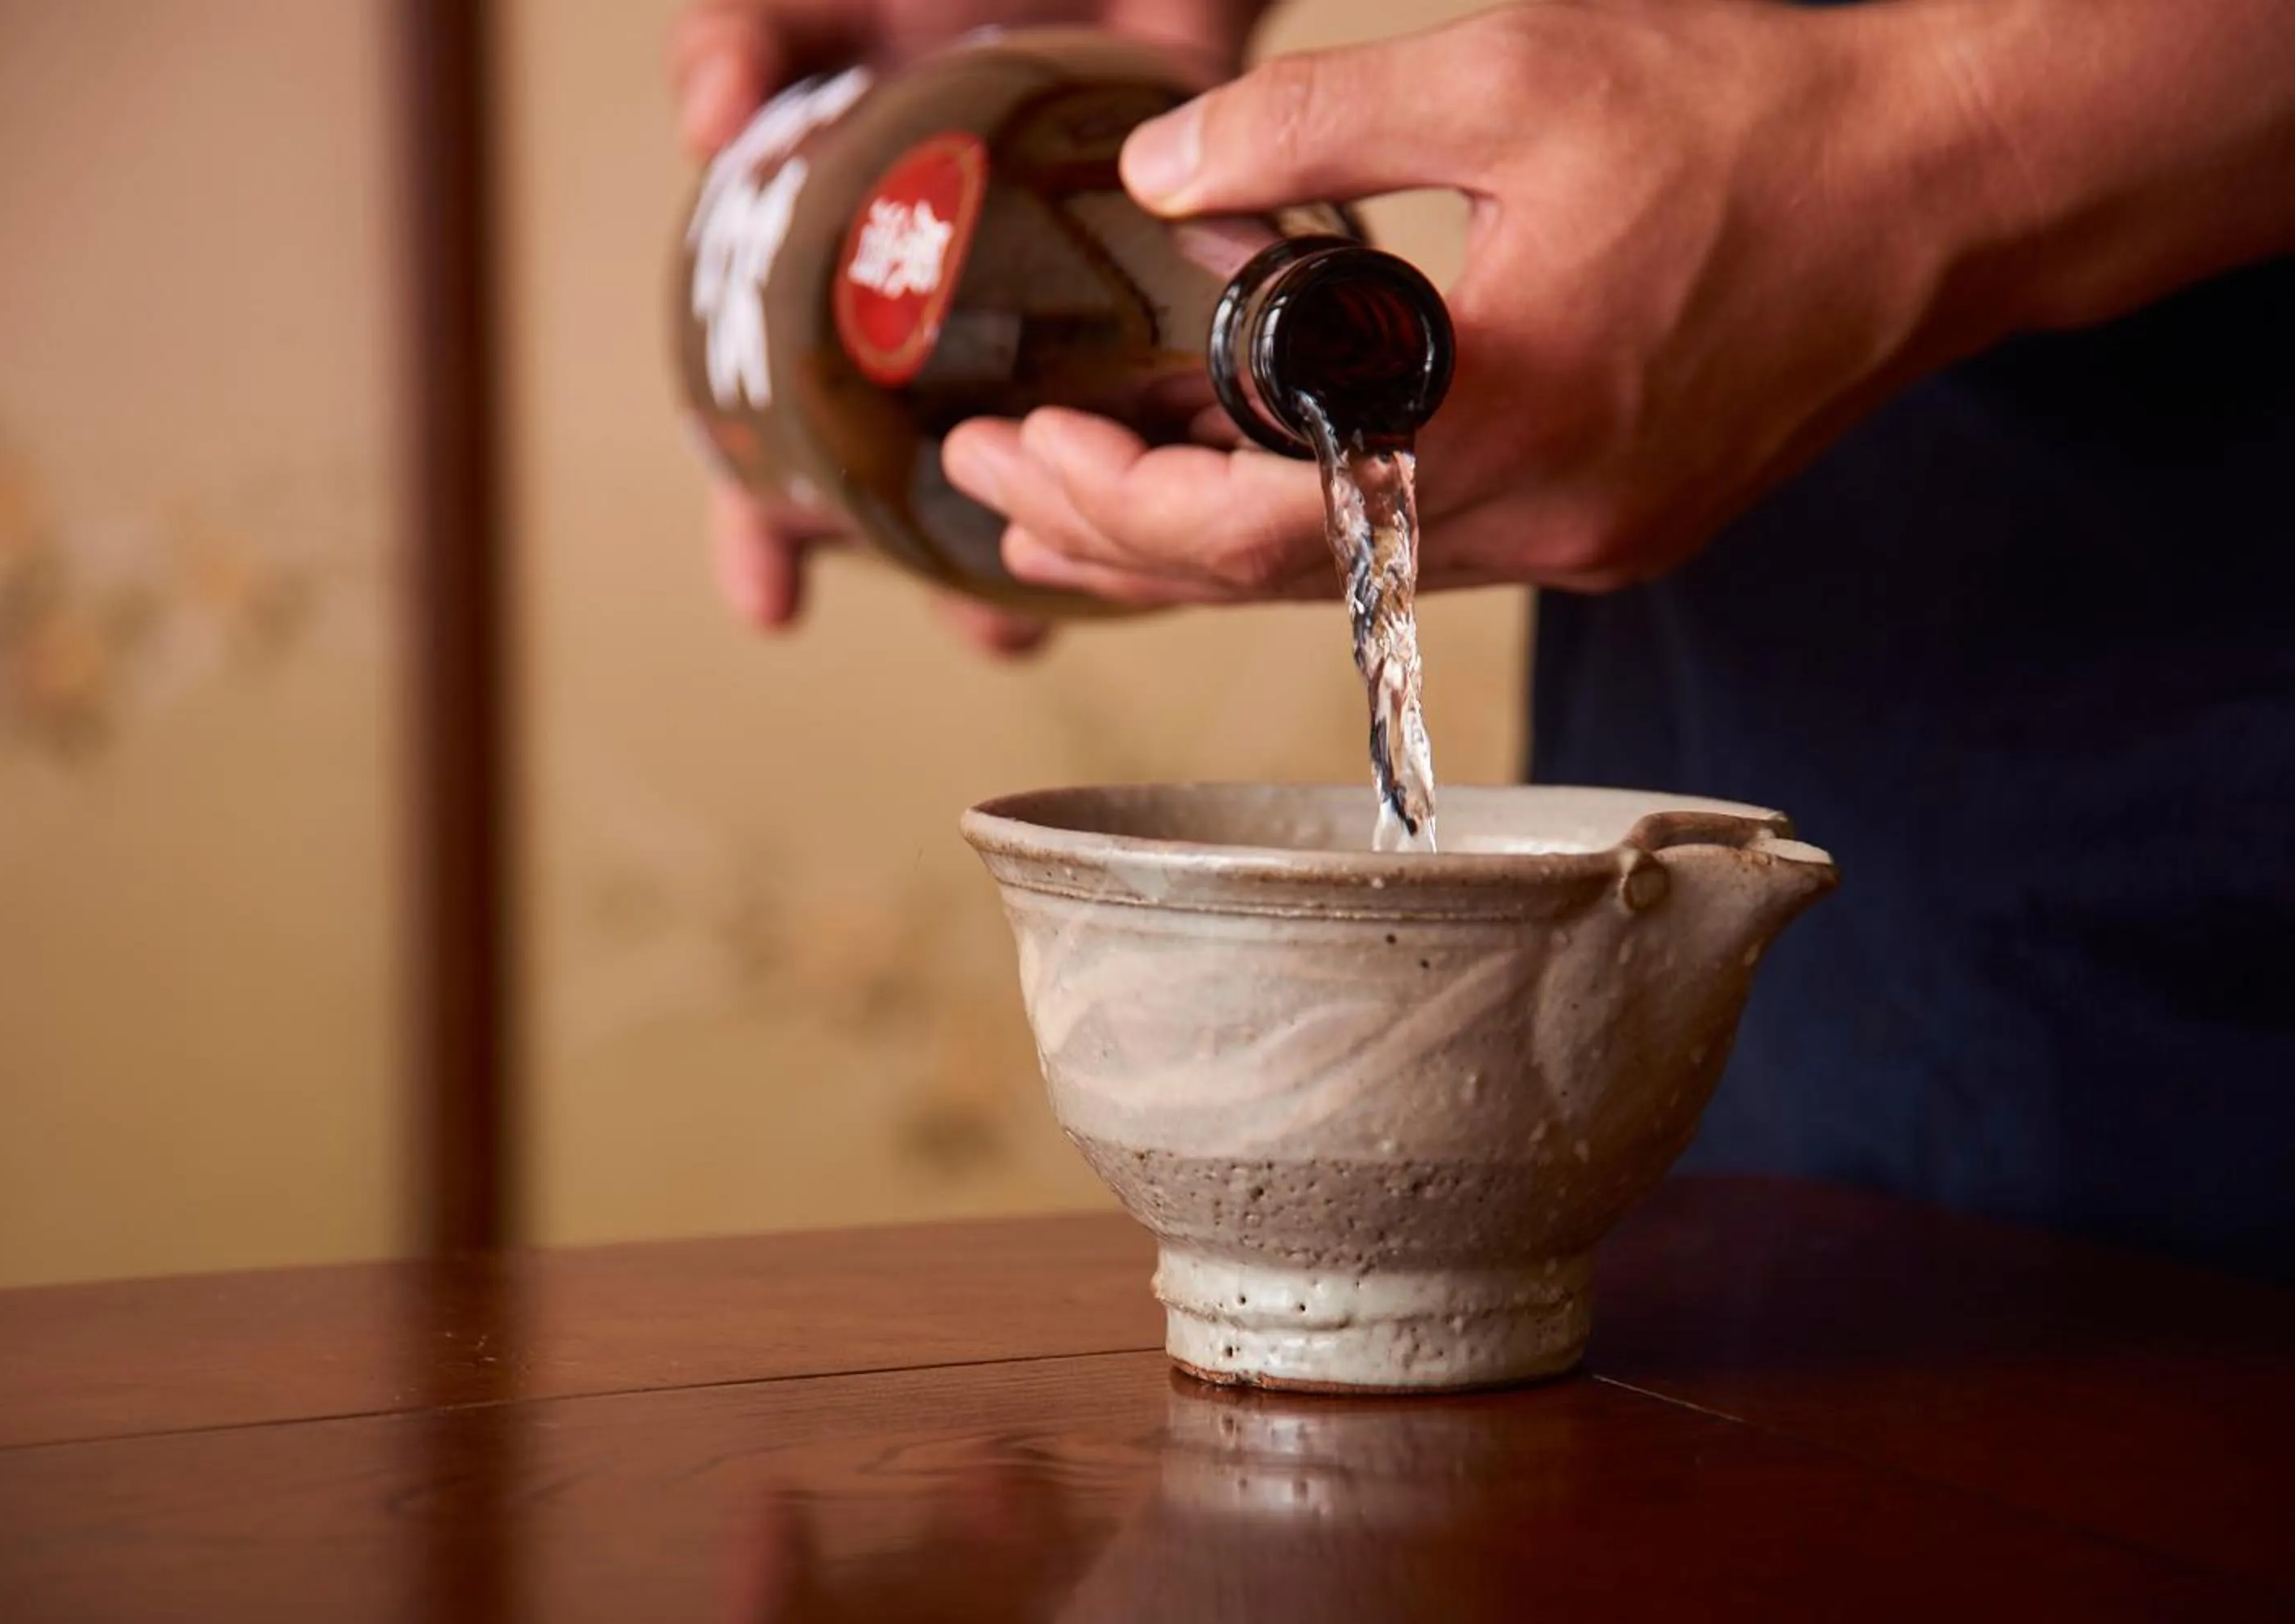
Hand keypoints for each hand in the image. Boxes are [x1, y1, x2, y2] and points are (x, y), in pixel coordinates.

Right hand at [668, 0, 1270, 652]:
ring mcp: (1071, 331)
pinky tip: (1220, 499)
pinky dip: (1210, 450)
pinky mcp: (1184, 296)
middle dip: (960, 581)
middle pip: (936, 502)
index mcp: (853, 304)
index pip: (785, 442)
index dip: (764, 528)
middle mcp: (957, 346)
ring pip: (1076, 473)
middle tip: (988, 631)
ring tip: (1103, 588)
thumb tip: (705, 124)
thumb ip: (749, 45)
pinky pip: (1204, 400)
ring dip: (1092, 542)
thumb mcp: (818, 12)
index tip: (770, 602)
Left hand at [939, 0, 1987, 603]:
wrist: (1950, 187)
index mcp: (1503, 415)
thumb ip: (1312, 124)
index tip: (1005, 454)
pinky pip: (1422, 555)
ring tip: (1070, 521)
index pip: (1246, 524)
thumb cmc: (1751, 114)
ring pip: (1343, 584)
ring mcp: (1589, 542)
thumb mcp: (1512, 73)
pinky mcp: (1620, 530)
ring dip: (1200, 551)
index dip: (1104, 503)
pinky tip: (1242, 488)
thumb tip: (1157, 172)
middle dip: (1115, 540)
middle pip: (1275, 582)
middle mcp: (1545, 519)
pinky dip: (1310, 528)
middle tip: (994, 489)